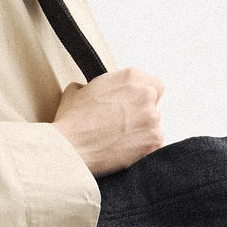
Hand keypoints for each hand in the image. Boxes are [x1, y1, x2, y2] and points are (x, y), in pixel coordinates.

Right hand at [50, 67, 165, 176]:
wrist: (72, 147)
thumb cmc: (73, 121)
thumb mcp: (77, 90)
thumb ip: (92, 86)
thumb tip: (88, 90)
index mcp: (131, 77)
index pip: (151, 84)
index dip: (140, 96)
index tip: (132, 104)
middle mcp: (145, 94)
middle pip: (154, 104)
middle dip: (141, 113)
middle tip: (123, 124)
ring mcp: (152, 119)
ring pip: (154, 125)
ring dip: (142, 131)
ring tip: (120, 139)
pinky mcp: (153, 141)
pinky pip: (154, 144)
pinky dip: (143, 148)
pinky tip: (125, 150)